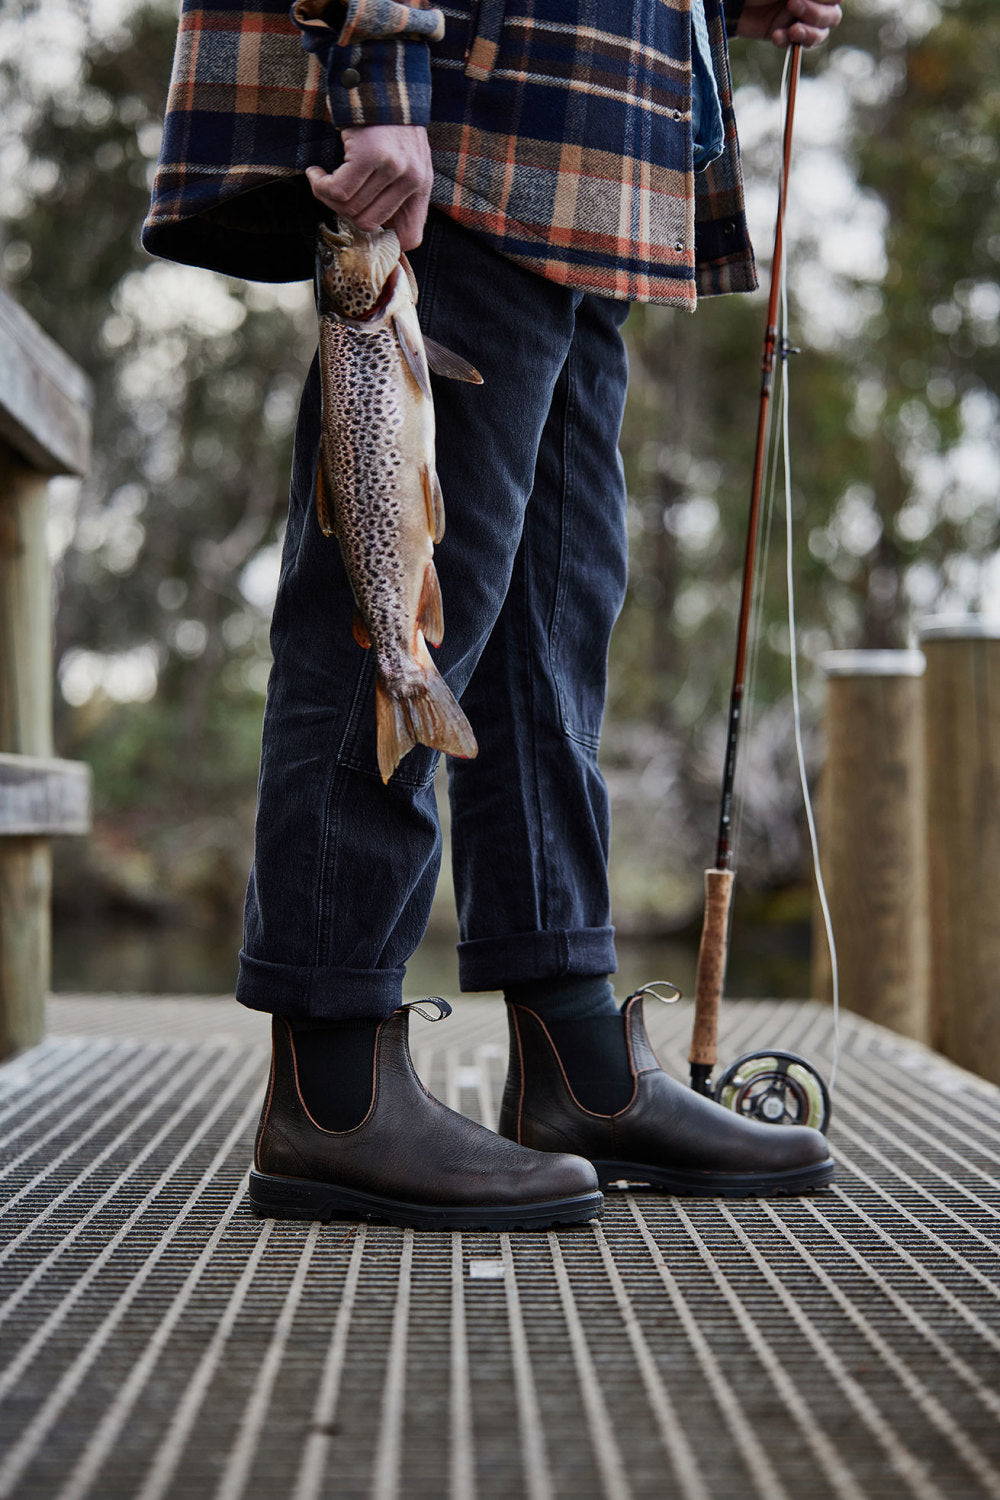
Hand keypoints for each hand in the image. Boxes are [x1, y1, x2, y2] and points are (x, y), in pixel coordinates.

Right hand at [305, 124, 433, 249]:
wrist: (377, 78)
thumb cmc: (386, 122)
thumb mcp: (405, 161)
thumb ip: (398, 195)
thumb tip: (376, 231)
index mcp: (422, 186)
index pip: (410, 238)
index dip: (384, 242)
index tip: (360, 223)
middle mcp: (412, 179)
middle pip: (370, 224)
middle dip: (345, 213)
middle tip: (333, 193)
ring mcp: (392, 169)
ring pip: (351, 209)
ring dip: (327, 197)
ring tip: (322, 178)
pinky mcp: (369, 156)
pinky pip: (337, 191)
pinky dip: (320, 186)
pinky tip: (315, 172)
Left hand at [736, 0, 842, 47]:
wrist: (730, 0)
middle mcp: (812, 1)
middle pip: (833, 16)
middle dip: (816, 14)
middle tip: (791, 5)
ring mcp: (799, 19)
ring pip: (820, 35)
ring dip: (808, 34)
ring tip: (791, 30)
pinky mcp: (785, 34)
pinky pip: (795, 46)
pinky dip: (787, 42)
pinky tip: (776, 36)